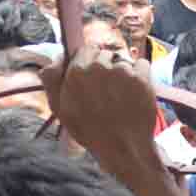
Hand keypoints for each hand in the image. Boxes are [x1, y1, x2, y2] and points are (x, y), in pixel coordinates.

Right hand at [48, 54, 162, 173]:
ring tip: (120, 94)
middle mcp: (100, 66)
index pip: (85, 50)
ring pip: (122, 61)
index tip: (91, 76)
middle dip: (105, 67)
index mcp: (77, 71)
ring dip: (122, 72)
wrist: (122, 145)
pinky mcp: (142, 77)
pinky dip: (140, 73)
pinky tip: (135, 90)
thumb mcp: (59, 108)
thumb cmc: (88, 130)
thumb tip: (53, 60)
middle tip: (106, 88)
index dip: (88, 61)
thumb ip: (52, 81)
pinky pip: (141, 64)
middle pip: (104, 55)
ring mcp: (123, 71)